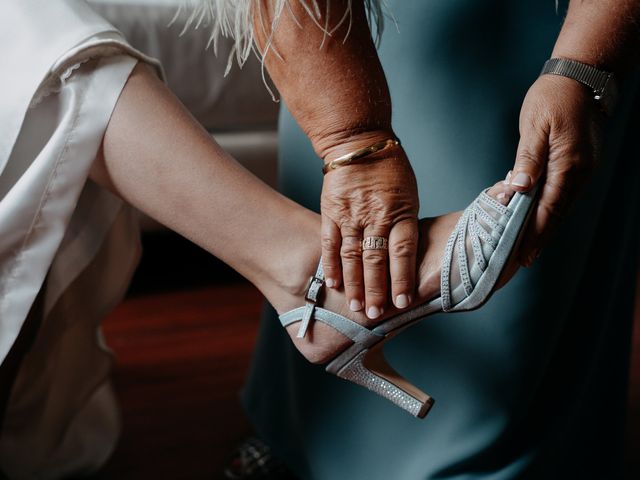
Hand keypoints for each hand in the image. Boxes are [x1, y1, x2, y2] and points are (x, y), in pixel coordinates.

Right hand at [320, 135, 418, 318]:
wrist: (358, 143)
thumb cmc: (390, 169)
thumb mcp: (409, 194)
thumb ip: (405, 225)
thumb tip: (404, 257)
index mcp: (400, 212)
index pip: (402, 252)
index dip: (401, 279)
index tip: (402, 303)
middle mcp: (375, 216)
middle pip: (375, 259)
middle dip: (376, 290)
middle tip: (375, 315)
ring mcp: (351, 215)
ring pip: (352, 256)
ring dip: (354, 284)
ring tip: (356, 308)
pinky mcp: (331, 212)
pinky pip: (330, 243)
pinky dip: (331, 265)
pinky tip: (333, 284)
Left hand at [508, 74, 603, 265]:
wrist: (581, 77)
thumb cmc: (553, 98)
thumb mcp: (534, 127)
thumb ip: (527, 159)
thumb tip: (519, 189)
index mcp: (568, 164)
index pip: (549, 207)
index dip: (535, 232)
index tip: (523, 254)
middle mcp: (580, 172)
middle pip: (557, 212)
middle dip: (540, 237)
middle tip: (524, 260)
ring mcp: (583, 169)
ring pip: (562, 205)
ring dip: (546, 226)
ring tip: (529, 246)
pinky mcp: (580, 164)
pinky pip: (564, 193)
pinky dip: (552, 209)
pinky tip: (540, 218)